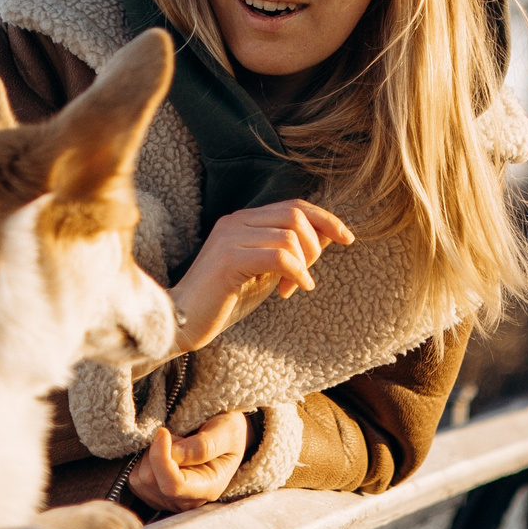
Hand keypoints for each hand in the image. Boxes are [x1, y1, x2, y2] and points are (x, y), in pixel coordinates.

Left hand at [128, 412, 250, 511]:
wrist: (227, 439)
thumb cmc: (228, 433)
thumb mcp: (225, 432)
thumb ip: (203, 445)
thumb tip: (172, 452)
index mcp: (208, 488)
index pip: (173, 485)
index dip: (161, 457)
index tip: (163, 432)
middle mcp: (187, 501)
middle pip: (152, 480)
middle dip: (157, 452)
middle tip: (177, 437)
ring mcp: (169, 501)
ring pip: (140, 478)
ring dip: (150, 455)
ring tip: (173, 445)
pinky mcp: (154, 495)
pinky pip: (134, 478)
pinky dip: (143, 461)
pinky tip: (163, 454)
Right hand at [169, 200, 354, 353]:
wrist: (180, 323)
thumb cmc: (224, 301)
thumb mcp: (265, 273)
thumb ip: (290, 252)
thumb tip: (329, 236)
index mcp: (243, 220)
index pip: (294, 205)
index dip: (325, 219)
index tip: (347, 238)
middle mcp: (236, 221)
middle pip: (295, 215)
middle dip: (314, 246)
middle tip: (305, 276)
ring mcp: (230, 237)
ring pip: (289, 236)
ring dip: (303, 265)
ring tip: (291, 289)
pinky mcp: (229, 259)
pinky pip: (278, 257)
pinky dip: (296, 273)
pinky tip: (292, 291)